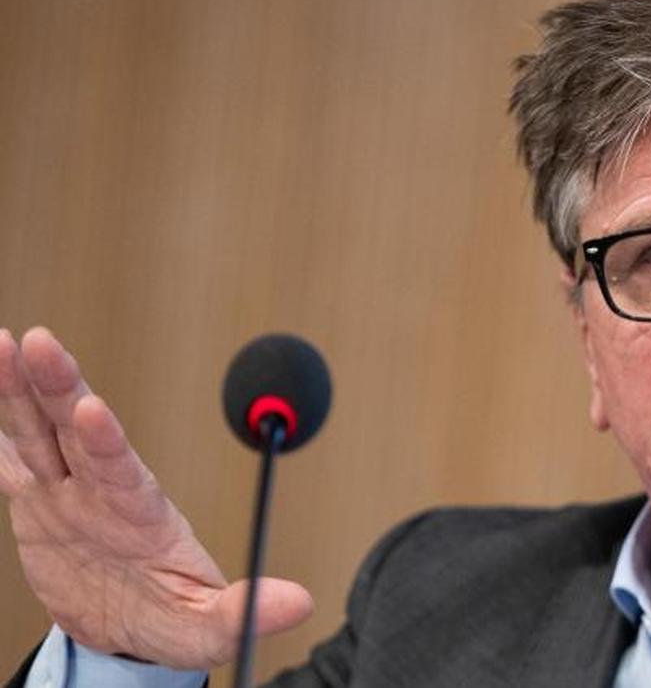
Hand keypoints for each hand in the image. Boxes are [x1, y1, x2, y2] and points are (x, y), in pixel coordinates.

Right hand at [0, 327, 312, 668]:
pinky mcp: (40, 505)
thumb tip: (300, 603)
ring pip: (40, 433)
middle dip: (59, 387)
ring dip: (20, 390)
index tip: (92, 408)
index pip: (123, 471)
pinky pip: (12, 464)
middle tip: (41, 341)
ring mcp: (70, 494)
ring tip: (6, 344)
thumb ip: (245, 611)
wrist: (130, 630)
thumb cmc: (177, 621)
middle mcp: (105, 493)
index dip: (106, 442)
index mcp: (144, 517)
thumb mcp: (210, 628)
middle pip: (77, 431)